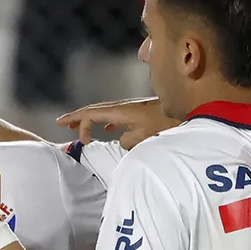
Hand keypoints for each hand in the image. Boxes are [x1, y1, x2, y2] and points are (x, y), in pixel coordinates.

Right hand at [57, 96, 172, 146]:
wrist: (190, 112)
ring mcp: (131, 109)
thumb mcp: (144, 137)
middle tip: (61, 123)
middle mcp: (124, 107)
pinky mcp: (139, 113)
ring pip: (104, 113)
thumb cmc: (167, 124)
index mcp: (121, 111)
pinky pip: (115, 117)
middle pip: (94, 110)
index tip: (80, 141)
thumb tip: (119, 141)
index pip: (91, 114)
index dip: (78, 123)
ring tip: (79, 127)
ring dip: (90, 120)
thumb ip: (126, 141)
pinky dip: (105, 122)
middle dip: (76, 117)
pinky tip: (108, 130)